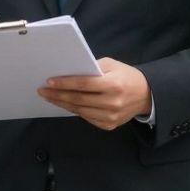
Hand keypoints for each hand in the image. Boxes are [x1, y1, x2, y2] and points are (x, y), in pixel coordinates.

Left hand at [37, 57, 151, 130]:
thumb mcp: (112, 65)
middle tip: (43, 91)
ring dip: (62, 104)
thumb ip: (92, 68)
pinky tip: (64, 104)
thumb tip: (69, 72)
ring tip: (50, 97)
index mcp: (113, 85)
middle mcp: (112, 102)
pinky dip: (74, 110)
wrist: (146, 95)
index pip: (84, 85)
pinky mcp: (109, 125)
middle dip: (58, 95)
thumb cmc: (126, 76)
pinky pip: (86, 117)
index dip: (65, 83)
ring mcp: (110, 117)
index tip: (49, 81)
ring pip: (80, 110)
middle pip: (78, 99)